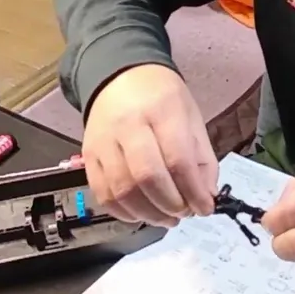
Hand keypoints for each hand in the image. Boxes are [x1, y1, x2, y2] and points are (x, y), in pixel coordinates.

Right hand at [82, 64, 217, 226]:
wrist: (118, 76)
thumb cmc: (160, 97)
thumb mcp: (191, 117)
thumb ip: (202, 158)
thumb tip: (207, 196)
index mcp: (161, 110)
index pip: (178, 159)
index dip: (194, 191)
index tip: (205, 208)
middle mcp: (128, 125)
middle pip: (148, 177)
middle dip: (171, 204)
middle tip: (185, 213)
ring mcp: (103, 142)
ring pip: (123, 190)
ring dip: (149, 214)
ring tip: (167, 217)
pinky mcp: (88, 156)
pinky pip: (103, 194)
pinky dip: (124, 212)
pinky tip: (142, 214)